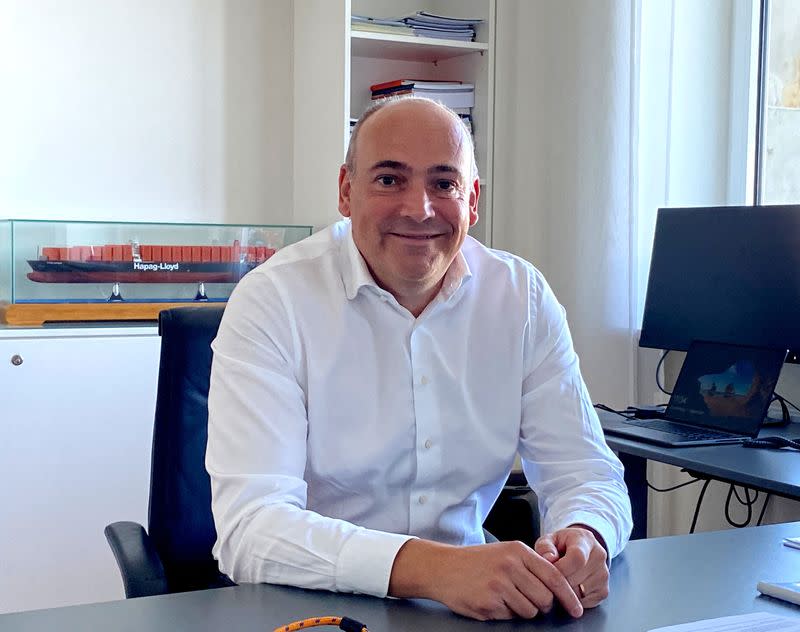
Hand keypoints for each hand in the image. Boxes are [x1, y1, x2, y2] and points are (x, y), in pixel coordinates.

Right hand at [388, 539, 583, 620]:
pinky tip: (490, 600)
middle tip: (526, 599)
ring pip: (529, 611)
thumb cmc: (474, 561)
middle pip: (545, 598)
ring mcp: (499, 585)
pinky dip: (503, 613)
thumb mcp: (504, 552)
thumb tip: (556, 587)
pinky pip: (509, 617)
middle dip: (541, 605)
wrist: (442, 567)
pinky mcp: (488, 603)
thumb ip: (529, 565)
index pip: (554, 577)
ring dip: (521, 610)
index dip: (569, 596)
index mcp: (518, 551)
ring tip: (503, 597)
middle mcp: (510, 566)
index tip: (577, 609)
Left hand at [534, 526, 608, 607]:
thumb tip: (549, 559)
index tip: (549, 571)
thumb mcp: (549, 540)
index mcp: (585, 540)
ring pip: (579, 593)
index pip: (577, 557)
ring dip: (565, 591)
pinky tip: (569, 587)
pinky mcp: (603, 591)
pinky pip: (584, 602)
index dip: (561, 568)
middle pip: (577, 578)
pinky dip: (573, 599)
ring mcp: (604, 575)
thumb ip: (545, 547)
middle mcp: (599, 556)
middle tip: (550, 577)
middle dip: (559, 581)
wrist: (579, 549)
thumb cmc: (561, 545)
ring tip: (560, 580)